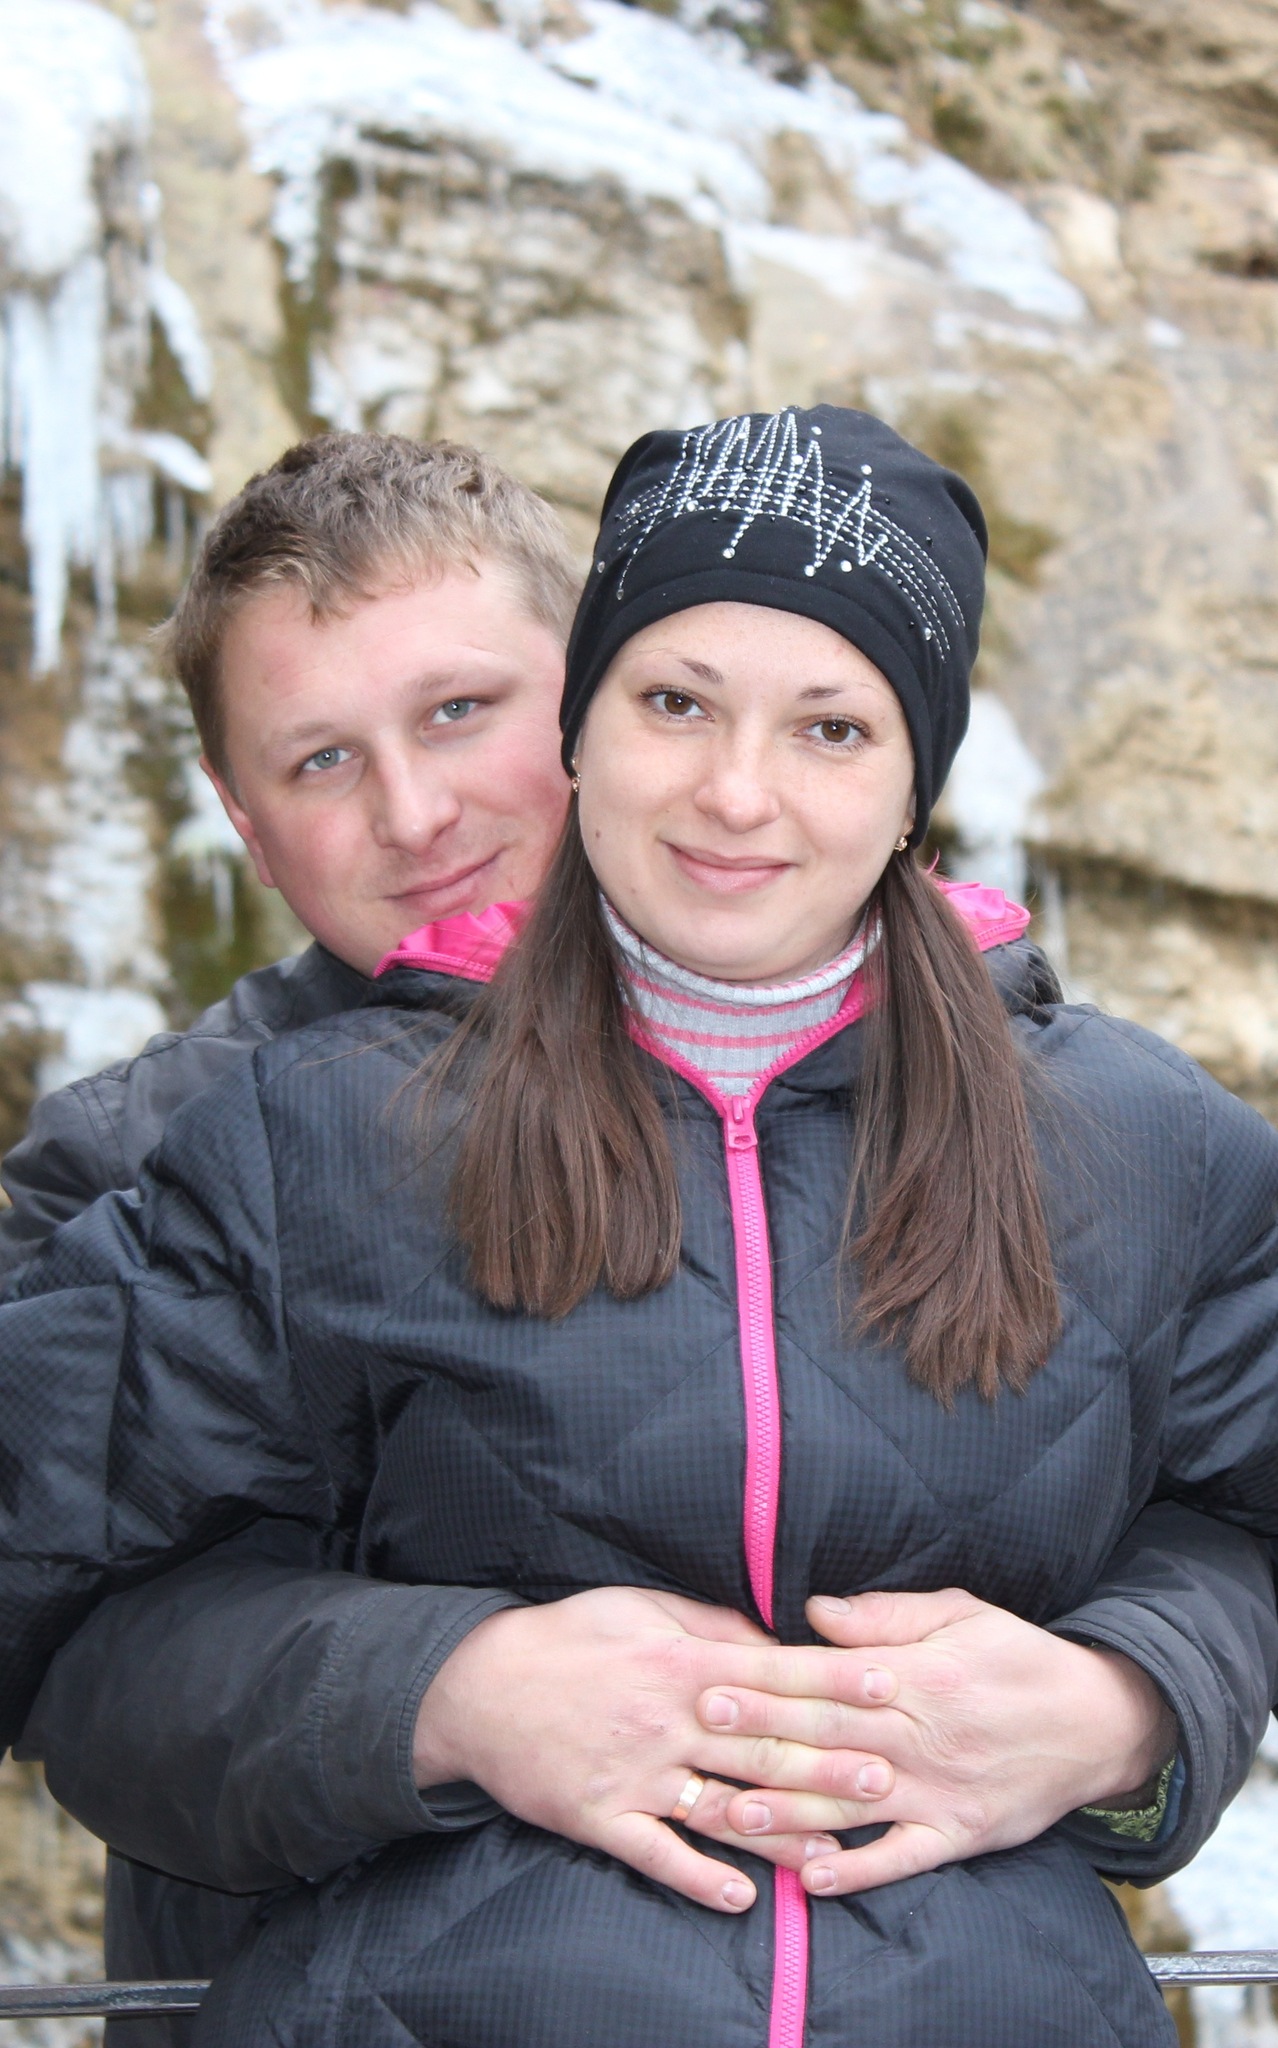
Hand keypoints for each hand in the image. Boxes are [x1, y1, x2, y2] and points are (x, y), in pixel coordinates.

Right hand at [413, 1586, 892, 1913]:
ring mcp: (634, 1774)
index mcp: (680, 1662)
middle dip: (828, 1762)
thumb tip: (777, 1639)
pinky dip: (697, 1877)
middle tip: (887, 1777)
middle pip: (761, 1745)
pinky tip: (741, 1898)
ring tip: (837, 1852)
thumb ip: (713, 1626)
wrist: (478, 1688)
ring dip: (781, 1832)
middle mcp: (666, 1719)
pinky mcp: (600, 1816)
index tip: (889, 1686)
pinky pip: (655, 1854)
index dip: (834, 1681)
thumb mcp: (641, 1608)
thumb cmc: (569, 1637)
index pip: (773, 1673)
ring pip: (720, 1807)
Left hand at [687, 1587, 1177, 1897]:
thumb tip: (815, 1613)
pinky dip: (859, 1869)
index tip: (715, 1678)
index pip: (827, 1676)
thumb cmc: (1019, 1658)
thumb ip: (885, 1615)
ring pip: (852, 1802)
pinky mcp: (958, 1834)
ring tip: (731, 1812)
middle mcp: (922, 1735)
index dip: (768, 1679)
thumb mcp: (960, 1614)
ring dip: (789, 1808)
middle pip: (827, 1735)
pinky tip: (811, 1877)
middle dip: (761, 1733)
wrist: (1099, 1721)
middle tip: (700, 1731)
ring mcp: (939, 1791)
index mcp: (918, 1674)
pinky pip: (902, 1859)